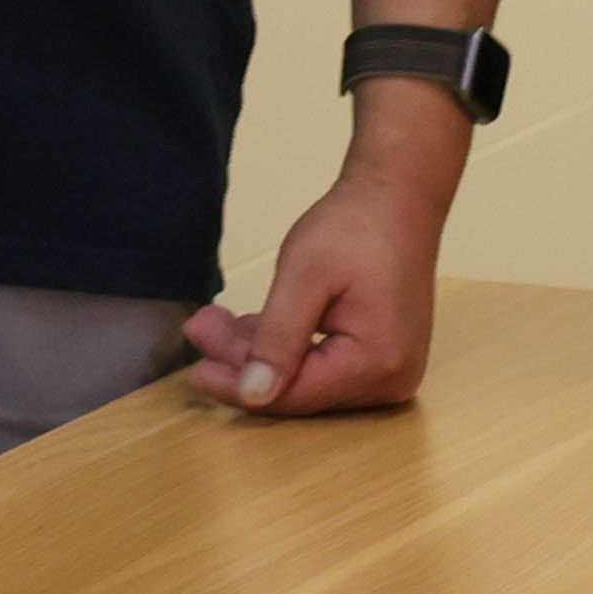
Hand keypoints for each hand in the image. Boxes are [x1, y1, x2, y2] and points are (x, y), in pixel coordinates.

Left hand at [190, 155, 449, 416]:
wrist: (397, 198)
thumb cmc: (354, 228)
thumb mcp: (303, 277)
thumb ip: (276, 339)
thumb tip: (253, 395)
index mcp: (377, 362)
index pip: (295, 396)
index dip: (239, 387)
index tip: (195, 372)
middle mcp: (391, 379)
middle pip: (299, 388)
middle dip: (243, 361)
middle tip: (199, 327)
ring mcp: (391, 370)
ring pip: (307, 378)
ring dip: (259, 352)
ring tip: (216, 319)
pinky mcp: (383, 357)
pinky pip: (324, 365)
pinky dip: (286, 347)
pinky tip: (252, 325)